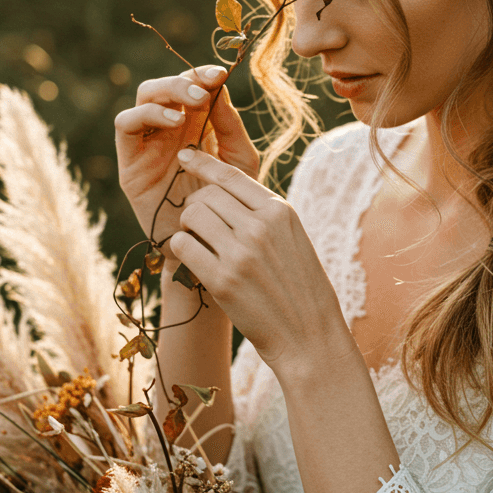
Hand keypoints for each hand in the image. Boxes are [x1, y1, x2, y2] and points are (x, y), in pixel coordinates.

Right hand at [114, 65, 259, 263]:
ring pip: (143, 99)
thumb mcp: (239, 161)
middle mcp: (169, 131)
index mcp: (196, 126)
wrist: (212, 247)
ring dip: (166, 92)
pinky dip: (147, 116)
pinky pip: (126, 127)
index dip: (203, 74)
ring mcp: (148, 145)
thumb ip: (229, 126)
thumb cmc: (229, 205)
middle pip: (165, 87)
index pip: (193, 87)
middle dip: (184, 79)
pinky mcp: (131, 164)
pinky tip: (175, 123)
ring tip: (194, 101)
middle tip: (206, 85)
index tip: (222, 72)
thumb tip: (219, 86)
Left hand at [169, 149, 353, 373]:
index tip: (186, 156)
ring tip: (197, 241)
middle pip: (206, 195)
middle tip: (198, 223)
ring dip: (187, 226)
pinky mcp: (222, 280)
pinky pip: (183, 246)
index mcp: (280, 212)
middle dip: (195, 204)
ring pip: (192, 216)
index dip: (204, 163)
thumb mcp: (293, 240)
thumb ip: (265, 215)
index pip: (232, 175)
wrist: (309, 336)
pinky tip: (194, 259)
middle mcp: (261, 226)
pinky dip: (183, 249)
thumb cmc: (301, 289)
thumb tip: (224, 190)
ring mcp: (241, 253)